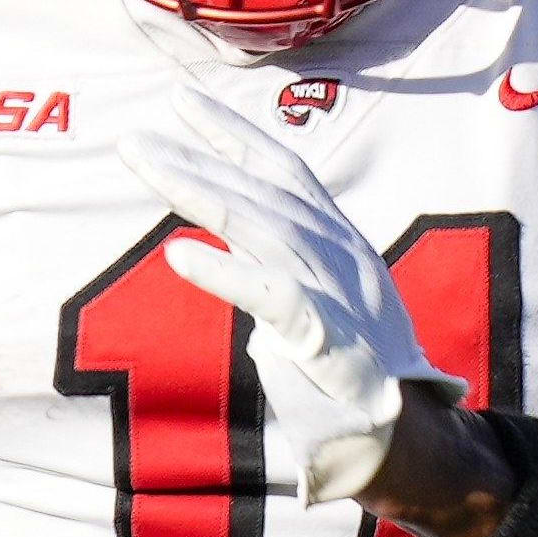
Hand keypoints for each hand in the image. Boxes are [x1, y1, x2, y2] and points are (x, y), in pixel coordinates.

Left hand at [129, 90, 449, 507]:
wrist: (403, 437)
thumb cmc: (350, 375)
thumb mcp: (319, 300)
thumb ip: (277, 266)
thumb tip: (224, 244)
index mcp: (339, 240)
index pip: (283, 168)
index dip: (232, 131)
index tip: (181, 99)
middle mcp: (339, 254)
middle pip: (260, 189)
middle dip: (196, 156)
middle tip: (133, 139)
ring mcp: (336, 293)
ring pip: (261, 227)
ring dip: (198, 192)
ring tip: (146, 165)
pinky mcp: (328, 340)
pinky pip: (272, 295)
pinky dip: (225, 272)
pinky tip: (178, 254)